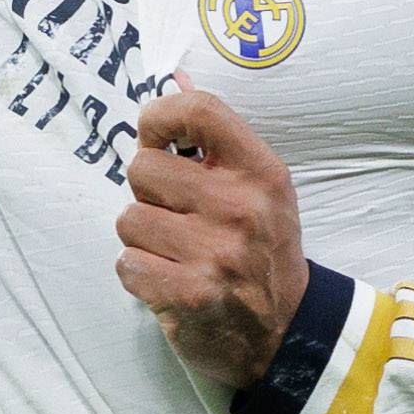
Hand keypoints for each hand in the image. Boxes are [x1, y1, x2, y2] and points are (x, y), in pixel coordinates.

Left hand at [115, 85, 306, 388]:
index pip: (198, 110)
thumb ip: (217, 137)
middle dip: (149, 195)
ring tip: (178, 254)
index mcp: (261, 172)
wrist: (286, 334)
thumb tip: (177, 78)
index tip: (156, 138)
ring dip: (144, 240)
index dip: (159, 116)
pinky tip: (171, 281)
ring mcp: (215, 252)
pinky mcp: (189, 293)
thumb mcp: (260, 189)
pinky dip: (140, 276)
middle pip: (143, 168)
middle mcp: (241, 207)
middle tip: (179, 218)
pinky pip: (126, 264)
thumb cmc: (263, 253)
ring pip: (128, 219)